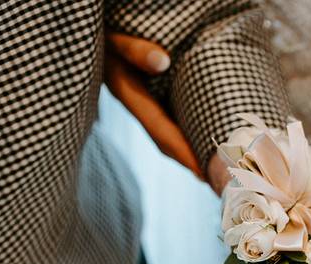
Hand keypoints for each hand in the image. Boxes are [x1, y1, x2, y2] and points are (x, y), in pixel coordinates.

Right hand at [104, 32, 203, 179]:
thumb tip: (162, 62)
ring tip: (216, 168)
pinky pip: (169, 120)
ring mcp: (142, 102)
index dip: (183, 153)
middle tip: (218, 181)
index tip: (203, 173)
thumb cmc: (106, 35)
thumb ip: (134, 50)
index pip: (161, 131)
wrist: (92, 35)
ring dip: (190, 151)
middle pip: (166, 141)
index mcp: (128, 94)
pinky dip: (186, 133)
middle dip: (190, 161)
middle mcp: (136, 103)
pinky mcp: (148, 96)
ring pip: (167, 133)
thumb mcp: (116, 39)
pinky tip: (204, 140)